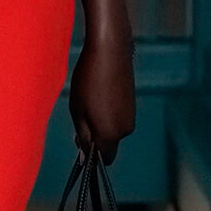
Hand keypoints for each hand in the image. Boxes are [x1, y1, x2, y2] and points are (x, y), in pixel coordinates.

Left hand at [68, 28, 135, 166]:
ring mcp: (131, 116)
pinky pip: (119, 118)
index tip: (79, 139)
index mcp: (111, 134)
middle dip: (95, 138)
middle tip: (80, 116)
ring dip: (101, 124)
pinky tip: (98, 95)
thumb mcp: (78, 111)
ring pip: (113, 130)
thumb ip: (83, 135)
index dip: (91, 154)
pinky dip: (108, 113)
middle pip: (109, 144)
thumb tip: (86, 156)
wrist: (110, 51)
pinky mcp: (132, 104)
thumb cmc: (89, 80)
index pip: (104, 159)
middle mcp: (126, 129)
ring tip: (88, 101)